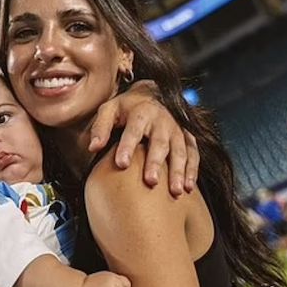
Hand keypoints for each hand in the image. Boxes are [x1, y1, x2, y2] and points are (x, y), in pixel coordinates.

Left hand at [88, 79, 198, 196]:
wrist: (151, 95)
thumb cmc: (125, 108)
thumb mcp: (109, 110)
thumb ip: (100, 128)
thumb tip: (93, 147)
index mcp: (141, 113)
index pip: (134, 130)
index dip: (128, 146)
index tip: (121, 164)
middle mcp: (162, 120)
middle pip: (159, 143)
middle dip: (155, 162)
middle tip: (151, 181)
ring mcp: (177, 129)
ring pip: (180, 150)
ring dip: (178, 170)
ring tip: (175, 191)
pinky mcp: (187, 137)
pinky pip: (193, 153)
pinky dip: (192, 170)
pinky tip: (188, 187)